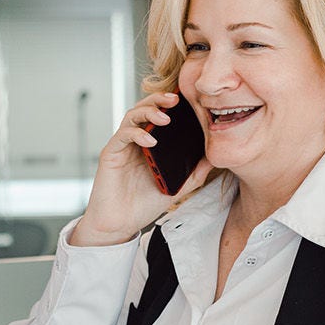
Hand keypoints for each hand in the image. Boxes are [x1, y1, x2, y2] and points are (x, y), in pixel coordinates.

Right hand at [70, 93, 212, 247]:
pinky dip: (137, 134)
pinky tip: (150, 141)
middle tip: (176, 99)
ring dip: (148, 111)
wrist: (120, 225)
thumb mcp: (177, 188)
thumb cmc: (143, 205)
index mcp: (150, 145)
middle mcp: (135, 141)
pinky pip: (122, 135)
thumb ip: (194, 173)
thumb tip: (214, 157)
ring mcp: (122, 146)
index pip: (160, 115)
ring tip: (165, 118)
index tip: (189, 100)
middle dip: (159, 99)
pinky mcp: (110, 154)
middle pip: (145, 108)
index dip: (172, 104)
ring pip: (132, 115)